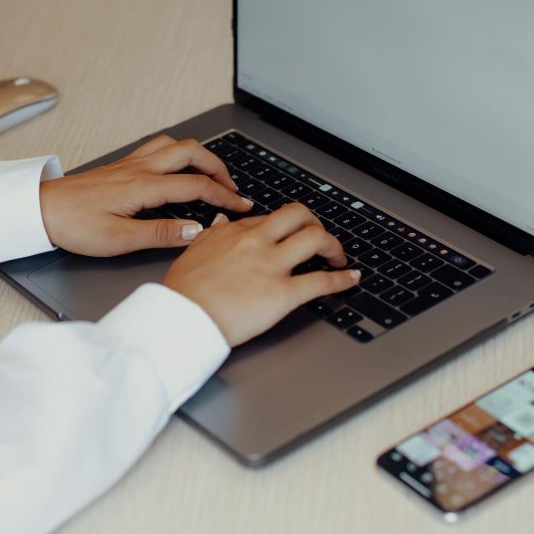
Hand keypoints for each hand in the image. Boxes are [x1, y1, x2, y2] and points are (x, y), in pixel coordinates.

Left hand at [39, 135, 252, 255]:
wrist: (39, 209)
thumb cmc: (74, 225)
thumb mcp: (119, 240)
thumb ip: (161, 234)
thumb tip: (197, 231)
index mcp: (144, 186)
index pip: (196, 185)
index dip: (224, 195)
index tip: (242, 206)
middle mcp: (140, 168)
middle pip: (192, 153)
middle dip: (219, 167)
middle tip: (232, 187)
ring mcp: (131, 163)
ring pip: (175, 145)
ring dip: (199, 156)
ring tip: (210, 174)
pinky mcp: (122, 165)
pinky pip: (158, 147)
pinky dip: (178, 153)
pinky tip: (176, 168)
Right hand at [163, 202, 359, 345]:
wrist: (182, 318)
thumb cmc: (184, 290)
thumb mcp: (194, 250)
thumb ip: (212, 234)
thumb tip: (222, 221)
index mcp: (237, 232)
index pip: (271, 218)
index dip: (286, 227)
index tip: (292, 234)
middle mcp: (258, 242)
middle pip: (299, 216)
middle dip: (315, 223)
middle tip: (320, 237)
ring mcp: (272, 265)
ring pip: (316, 239)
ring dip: (333, 246)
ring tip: (338, 256)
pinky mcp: (283, 293)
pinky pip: (321, 281)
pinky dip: (342, 280)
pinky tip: (351, 279)